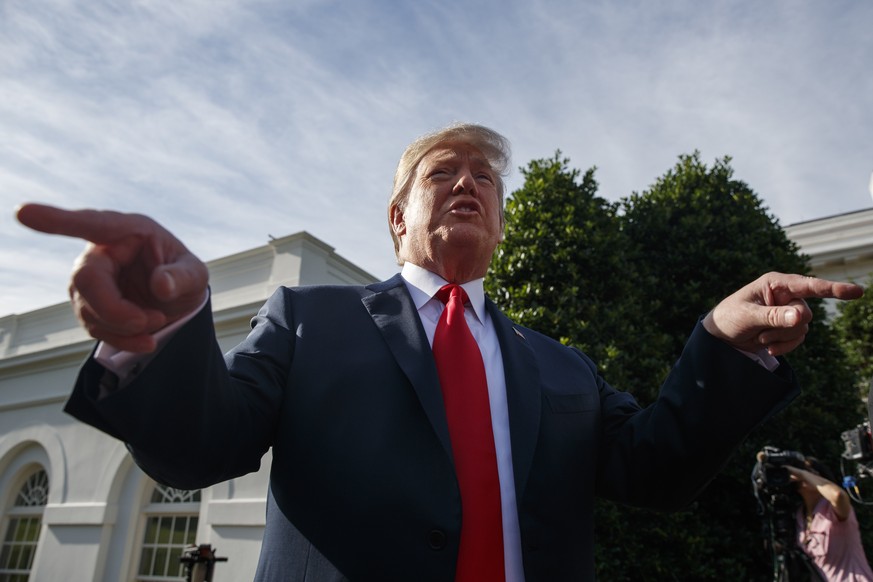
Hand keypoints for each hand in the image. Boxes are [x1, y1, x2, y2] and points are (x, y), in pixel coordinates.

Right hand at [16, 203, 208, 352]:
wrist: (177, 300)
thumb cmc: (183, 275)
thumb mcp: (196, 274)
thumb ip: (182, 277)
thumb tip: (161, 285)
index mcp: (128, 230)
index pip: (91, 224)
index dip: (57, 220)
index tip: (23, 212)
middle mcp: (101, 250)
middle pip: (86, 279)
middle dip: (116, 309)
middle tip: (150, 321)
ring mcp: (89, 277)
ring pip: (87, 308)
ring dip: (124, 327)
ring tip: (157, 323)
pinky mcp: (86, 303)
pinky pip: (93, 325)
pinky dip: (121, 338)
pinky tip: (145, 340)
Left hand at [702, 272, 862, 356]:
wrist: (721, 337)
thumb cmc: (729, 318)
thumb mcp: (747, 316)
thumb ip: (774, 316)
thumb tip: (801, 317)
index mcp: (775, 283)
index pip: (809, 285)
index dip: (833, 289)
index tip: (856, 292)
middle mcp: (786, 294)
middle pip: (805, 314)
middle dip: (785, 327)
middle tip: (761, 332)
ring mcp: (789, 311)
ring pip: (803, 328)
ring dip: (782, 338)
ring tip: (760, 337)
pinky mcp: (788, 326)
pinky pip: (799, 339)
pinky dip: (784, 346)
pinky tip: (767, 346)